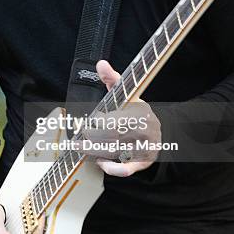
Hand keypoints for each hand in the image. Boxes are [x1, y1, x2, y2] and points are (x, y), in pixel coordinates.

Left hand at [78, 60, 160, 176]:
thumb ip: (112, 79)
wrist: (156, 131)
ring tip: (82, 148)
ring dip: (95, 151)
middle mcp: (146, 130)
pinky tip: (101, 162)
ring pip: (115, 152)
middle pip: (112, 137)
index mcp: (141, 111)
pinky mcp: (143, 163)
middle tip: (77, 139)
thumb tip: (101, 63)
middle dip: (91, 138)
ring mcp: (146, 147)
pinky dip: (111, 168)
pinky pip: (126, 169)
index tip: (90, 120)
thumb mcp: (125, 93)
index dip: (98, 122)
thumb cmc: (134, 111)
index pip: (114, 120)